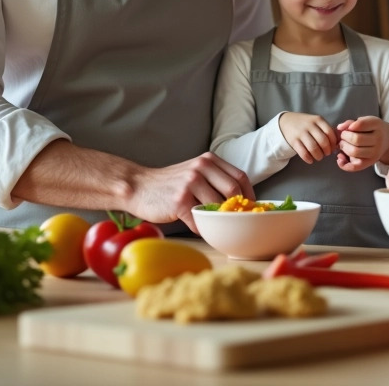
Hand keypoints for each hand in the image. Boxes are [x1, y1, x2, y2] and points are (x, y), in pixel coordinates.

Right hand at [128, 152, 253, 232]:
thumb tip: (241, 202)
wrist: (139, 187)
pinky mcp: (179, 200)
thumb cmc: (171, 184)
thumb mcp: (195, 172)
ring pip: (217, 208)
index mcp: (209, 160)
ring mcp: (190, 183)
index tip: (250, 209)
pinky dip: (202, 229)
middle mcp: (201, 167)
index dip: (249, 195)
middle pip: (233, 192)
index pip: (240, 177)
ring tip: (214, 227)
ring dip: (217, 221)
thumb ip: (216, 180)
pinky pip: (199, 220)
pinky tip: (199, 229)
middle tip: (235, 222)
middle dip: (236, 210)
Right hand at [278, 112, 337, 163]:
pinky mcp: (293, 141)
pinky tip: (310, 160)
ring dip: (318, 156)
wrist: (286, 121)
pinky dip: (308, 158)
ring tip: (319, 157)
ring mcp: (301, 133)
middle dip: (327, 151)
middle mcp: (310, 125)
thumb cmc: (306, 124)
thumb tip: (337, 143)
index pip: (330, 133)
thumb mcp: (316, 122)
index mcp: (318, 120)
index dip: (333, 143)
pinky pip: (303, 152)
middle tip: (326, 154)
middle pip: (323, 141)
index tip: (333, 148)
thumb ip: (326, 130)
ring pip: (313, 148)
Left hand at [334, 116, 388, 172]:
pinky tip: (339, 158)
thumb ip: (351, 122)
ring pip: (354, 152)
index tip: (348, 127)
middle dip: (344, 137)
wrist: (388, 140)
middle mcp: (378, 140)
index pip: (362, 124)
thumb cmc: (372, 129)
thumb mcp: (365, 121)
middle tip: (343, 135)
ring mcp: (375, 153)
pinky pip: (355, 167)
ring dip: (343, 147)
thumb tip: (339, 128)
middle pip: (356, 139)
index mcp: (377, 125)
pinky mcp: (370, 163)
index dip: (350, 125)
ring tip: (343, 144)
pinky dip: (344, 164)